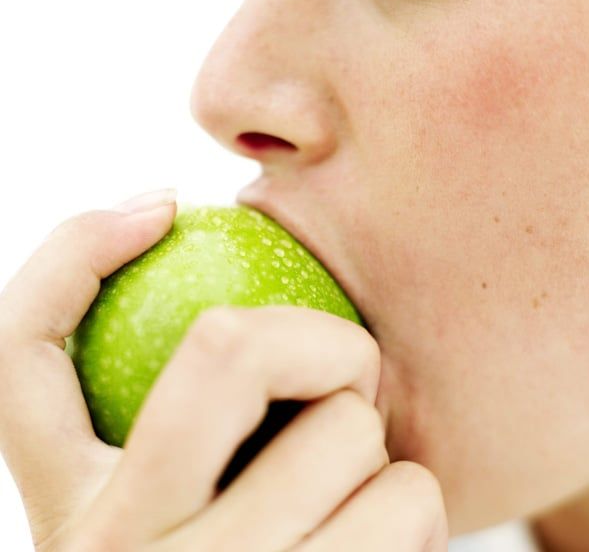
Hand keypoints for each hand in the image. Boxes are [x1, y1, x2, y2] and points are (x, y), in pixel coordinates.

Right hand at [0, 194, 447, 550]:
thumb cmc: (239, 542)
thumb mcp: (174, 483)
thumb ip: (188, 394)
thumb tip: (172, 225)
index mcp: (68, 509)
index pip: (19, 346)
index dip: (78, 250)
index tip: (160, 205)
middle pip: (231, 346)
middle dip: (321, 338)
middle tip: (346, 373)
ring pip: (348, 431)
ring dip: (373, 438)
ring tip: (351, 485)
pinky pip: (410, 501)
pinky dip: (414, 500)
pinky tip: (379, 536)